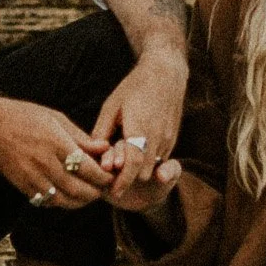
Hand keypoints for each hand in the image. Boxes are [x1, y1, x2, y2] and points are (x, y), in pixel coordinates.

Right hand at [0, 93, 115, 206]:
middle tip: (103, 189)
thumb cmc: (25, 116)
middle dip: (96, 193)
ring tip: (88, 195)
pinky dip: (60, 202)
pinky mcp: (22, 186)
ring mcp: (32, 177)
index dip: (104, 177)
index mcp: (57, 143)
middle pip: (79, 190)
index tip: (110, 176)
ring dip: (80, 202)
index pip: (89, 170)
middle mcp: (45, 163)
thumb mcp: (56, 118)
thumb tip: (104, 148)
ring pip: (63, 201)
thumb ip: (81, 137)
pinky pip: (46, 202)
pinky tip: (67, 195)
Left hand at [92, 47, 188, 206]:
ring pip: (153, 167)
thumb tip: (91, 152)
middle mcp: (157, 136)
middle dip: (129, 177)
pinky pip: (159, 158)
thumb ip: (101, 130)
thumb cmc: (134, 87)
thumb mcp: (112, 106)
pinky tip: (136, 151)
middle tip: (113, 176)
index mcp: (139, 128)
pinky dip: (148, 161)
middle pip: (143, 171)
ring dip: (139, 170)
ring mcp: (168, 138)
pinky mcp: (173, 138)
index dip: (123, 180)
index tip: (112, 191)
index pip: (133, 164)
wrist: (166, 73)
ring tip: (123, 161)